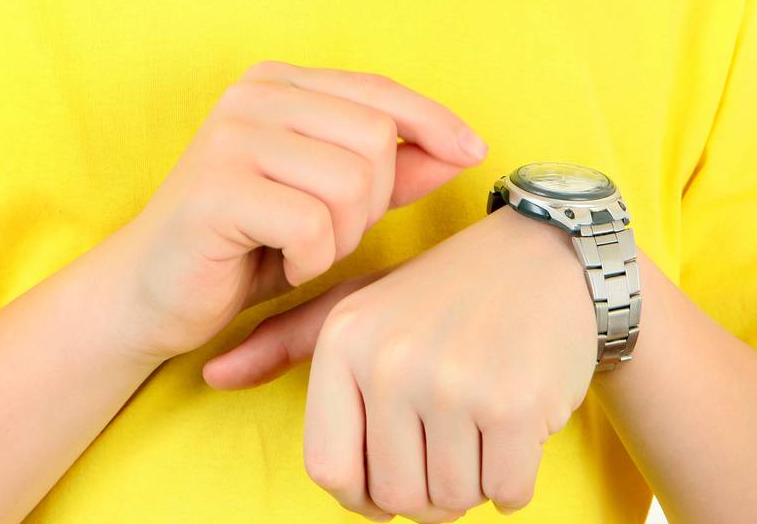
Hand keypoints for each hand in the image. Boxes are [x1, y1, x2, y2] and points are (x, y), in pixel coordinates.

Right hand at [108, 60, 488, 365]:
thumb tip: (459, 148)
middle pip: (374, 139)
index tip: (474, 150)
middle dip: (372, 202)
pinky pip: (313, 226)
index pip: (378, 91)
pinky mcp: (217, 189)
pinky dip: (310, 260)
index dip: (432, 121)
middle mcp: (252, 95)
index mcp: (277, 83)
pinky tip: (280, 263)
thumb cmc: (244, 246)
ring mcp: (231, 137)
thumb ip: (389, 172)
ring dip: (341, 236)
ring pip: (351, 183)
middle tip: (328, 234)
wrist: (147, 295)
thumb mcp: (328, 203)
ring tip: (302, 249)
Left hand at [202, 206, 598, 520]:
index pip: (333, 474)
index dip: (369, 484)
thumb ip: (284, 344)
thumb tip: (209, 375)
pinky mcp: (512, 401)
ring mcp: (451, 380)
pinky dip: (517, 473)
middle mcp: (390, 359)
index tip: (398, 450)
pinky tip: (519, 415)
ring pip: (453, 500)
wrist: (547, 257)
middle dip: (431, 479)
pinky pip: (507, 493)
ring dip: (476, 475)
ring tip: (484, 408)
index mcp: (345, 341)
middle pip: (398, 497)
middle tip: (454, 421)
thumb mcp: (359, 306)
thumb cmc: (443, 292)